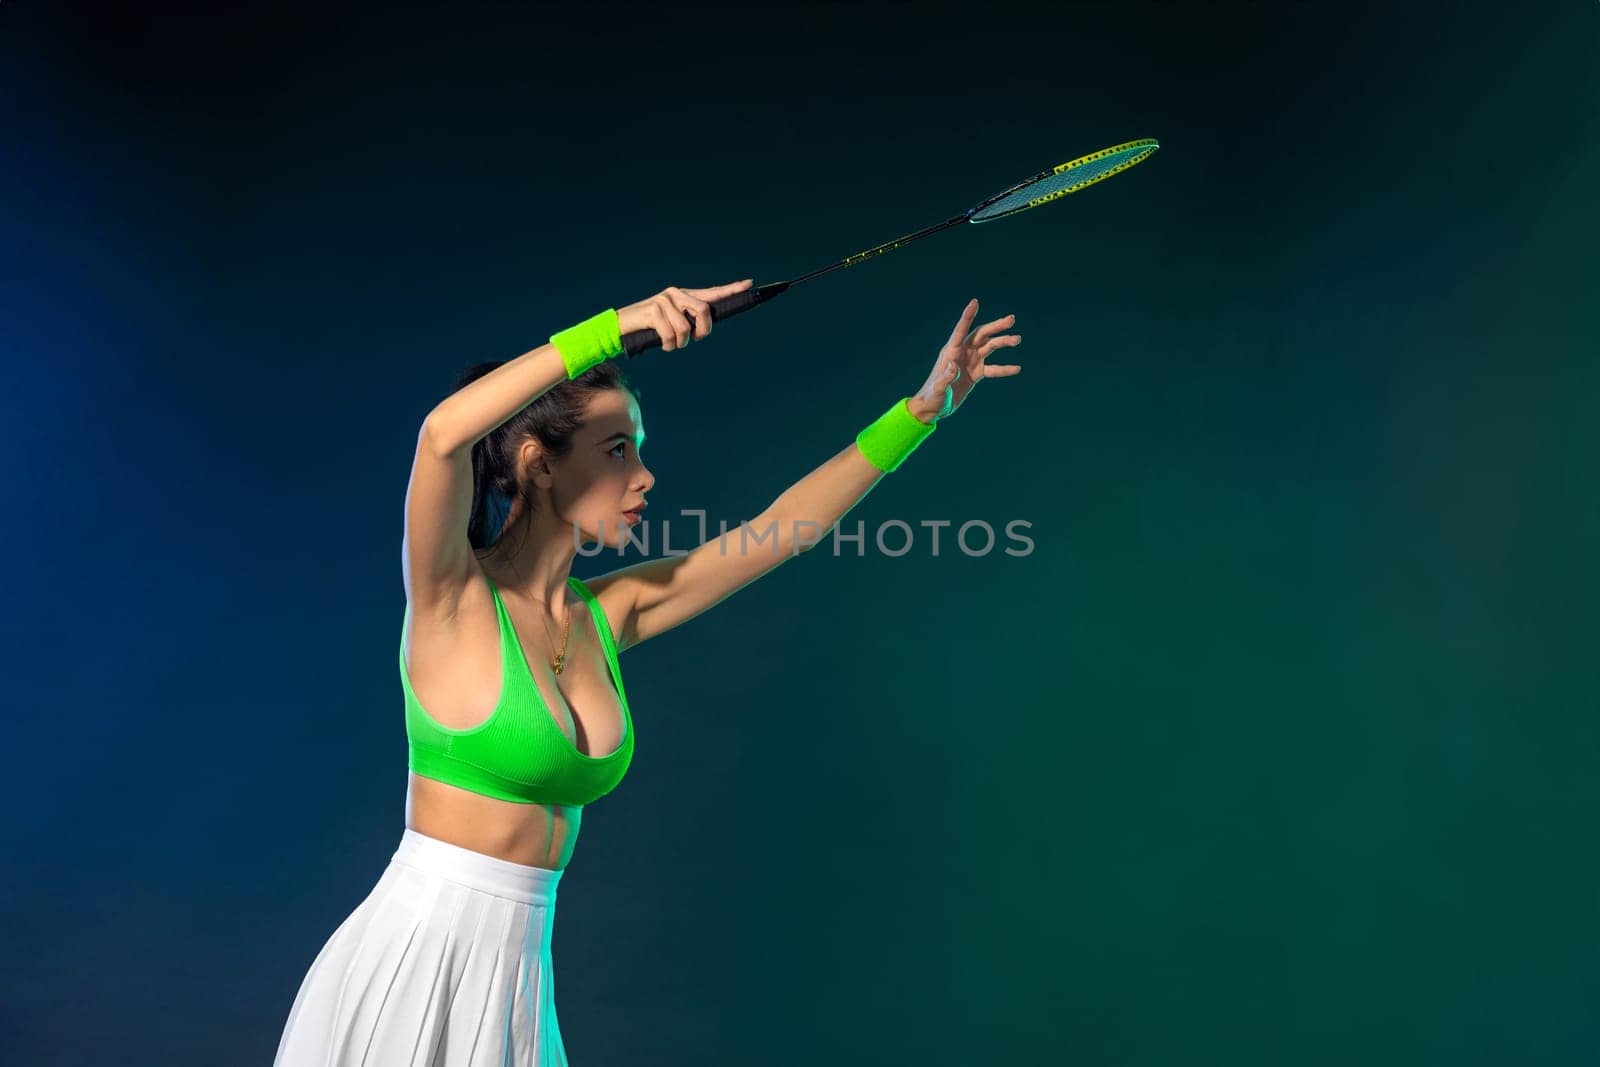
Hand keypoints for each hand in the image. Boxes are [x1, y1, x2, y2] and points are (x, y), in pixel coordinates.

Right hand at [616, 280, 753, 351]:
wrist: (620, 328)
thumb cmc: (649, 329)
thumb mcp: (672, 324)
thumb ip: (688, 322)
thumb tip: (704, 329)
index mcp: (683, 296)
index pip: (711, 293)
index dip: (731, 290)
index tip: (749, 284)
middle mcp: (676, 294)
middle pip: (704, 310)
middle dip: (702, 330)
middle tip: (694, 339)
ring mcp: (664, 301)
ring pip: (686, 328)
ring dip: (680, 343)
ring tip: (671, 344)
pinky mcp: (653, 311)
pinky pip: (671, 335)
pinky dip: (668, 346)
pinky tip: (662, 344)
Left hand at [908, 298, 1021, 422]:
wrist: (933, 408)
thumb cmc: (932, 397)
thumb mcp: (938, 389)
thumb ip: (945, 378)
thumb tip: (953, 367)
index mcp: (951, 352)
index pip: (961, 330)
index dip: (968, 316)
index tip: (975, 302)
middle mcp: (961, 353)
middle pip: (981, 334)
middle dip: (996, 326)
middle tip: (1012, 319)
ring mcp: (970, 362)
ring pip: (989, 347)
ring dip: (1003, 342)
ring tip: (1018, 339)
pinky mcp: (975, 373)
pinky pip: (992, 368)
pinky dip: (1004, 368)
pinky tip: (1017, 368)